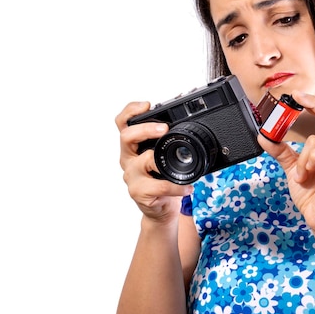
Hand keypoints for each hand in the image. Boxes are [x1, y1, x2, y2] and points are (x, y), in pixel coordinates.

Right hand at [115, 101, 193, 222]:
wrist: (160, 208)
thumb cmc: (162, 179)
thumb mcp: (163, 157)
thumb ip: (168, 143)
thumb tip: (191, 126)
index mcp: (133, 146)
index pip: (123, 123)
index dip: (131, 111)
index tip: (146, 105)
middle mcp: (128, 158)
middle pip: (126, 136)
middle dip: (145, 129)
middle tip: (163, 129)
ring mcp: (131, 175)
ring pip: (142, 161)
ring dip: (161, 160)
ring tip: (178, 162)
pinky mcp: (139, 192)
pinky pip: (159, 186)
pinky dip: (176, 186)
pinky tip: (186, 187)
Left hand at [257, 91, 314, 235]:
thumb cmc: (313, 194)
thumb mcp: (292, 168)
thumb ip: (281, 151)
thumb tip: (264, 136)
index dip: (314, 103)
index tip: (296, 95)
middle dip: (313, 104)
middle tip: (295, 99)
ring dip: (302, 156)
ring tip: (299, 174)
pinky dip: (310, 161)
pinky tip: (305, 175)